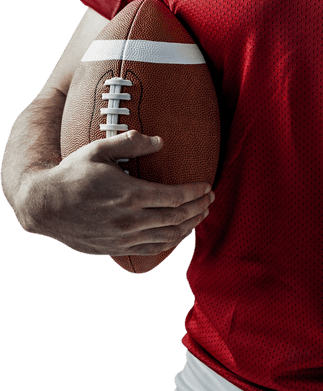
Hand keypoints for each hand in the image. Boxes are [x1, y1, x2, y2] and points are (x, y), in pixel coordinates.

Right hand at [19, 131, 213, 257]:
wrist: (43, 206)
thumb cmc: (71, 174)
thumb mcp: (97, 150)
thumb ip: (130, 142)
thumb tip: (161, 141)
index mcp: (130, 194)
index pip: (175, 197)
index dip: (196, 193)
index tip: (207, 186)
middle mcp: (130, 220)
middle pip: (177, 218)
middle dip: (199, 209)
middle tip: (210, 200)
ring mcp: (123, 238)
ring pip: (167, 236)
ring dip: (189, 226)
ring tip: (201, 215)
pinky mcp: (116, 249)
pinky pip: (151, 249)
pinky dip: (170, 242)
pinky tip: (178, 233)